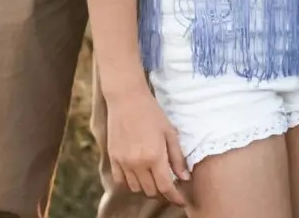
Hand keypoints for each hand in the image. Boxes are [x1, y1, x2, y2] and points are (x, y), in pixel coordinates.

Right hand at [105, 86, 190, 204]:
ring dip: (147, 186)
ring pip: (136, 188)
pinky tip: (137, 172)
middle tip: (168, 182)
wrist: (126, 98)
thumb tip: (185, 178)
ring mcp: (123, 162)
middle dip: (162, 190)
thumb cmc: (151, 112)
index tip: (181, 201)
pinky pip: (121, 181)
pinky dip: (130, 182)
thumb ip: (177, 157)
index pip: (166, 187)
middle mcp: (138, 163)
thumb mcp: (169, 132)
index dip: (175, 197)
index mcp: (155, 156)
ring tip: (153, 175)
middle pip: (151, 190)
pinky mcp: (113, 158)